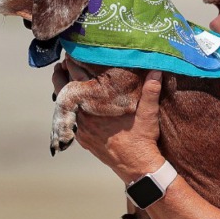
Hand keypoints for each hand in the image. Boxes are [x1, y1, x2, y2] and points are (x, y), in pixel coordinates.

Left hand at [70, 69, 165, 183]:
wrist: (137, 167)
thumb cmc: (142, 139)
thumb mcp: (148, 114)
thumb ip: (150, 91)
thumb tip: (157, 70)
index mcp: (97, 105)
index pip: (78, 77)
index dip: (72, 62)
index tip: (71, 51)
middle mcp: (83, 115)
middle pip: (63, 88)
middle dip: (62, 73)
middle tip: (63, 60)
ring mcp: (80, 128)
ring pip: (62, 104)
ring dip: (63, 89)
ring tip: (63, 76)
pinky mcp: (81, 137)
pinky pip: (67, 118)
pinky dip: (67, 106)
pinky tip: (70, 100)